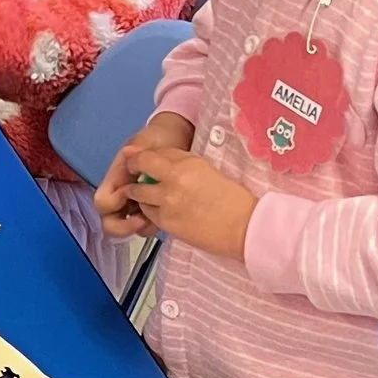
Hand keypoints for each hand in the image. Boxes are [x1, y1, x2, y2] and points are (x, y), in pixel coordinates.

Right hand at [93, 114, 195, 238]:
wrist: (176, 140)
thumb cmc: (158, 139)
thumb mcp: (146, 141)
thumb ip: (136, 151)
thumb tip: (128, 155)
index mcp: (114, 181)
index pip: (103, 203)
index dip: (114, 203)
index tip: (132, 194)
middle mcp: (120, 197)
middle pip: (110, 223)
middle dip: (125, 226)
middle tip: (145, 219)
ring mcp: (135, 206)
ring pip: (128, 229)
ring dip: (142, 227)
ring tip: (159, 216)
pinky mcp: (150, 211)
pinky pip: (146, 227)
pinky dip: (155, 225)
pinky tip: (168, 213)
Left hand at [110, 146, 257, 260]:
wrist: (243, 226)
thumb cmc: (233, 199)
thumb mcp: (209, 170)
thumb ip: (184, 165)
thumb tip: (165, 163)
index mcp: (188, 162)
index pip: (157, 152)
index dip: (148, 155)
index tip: (144, 159)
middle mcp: (174, 179)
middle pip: (141, 164)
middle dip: (135, 167)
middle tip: (135, 171)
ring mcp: (167, 201)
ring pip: (138, 192)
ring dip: (138, 192)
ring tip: (146, 194)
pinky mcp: (165, 222)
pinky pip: (147, 213)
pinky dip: (149, 210)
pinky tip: (158, 210)